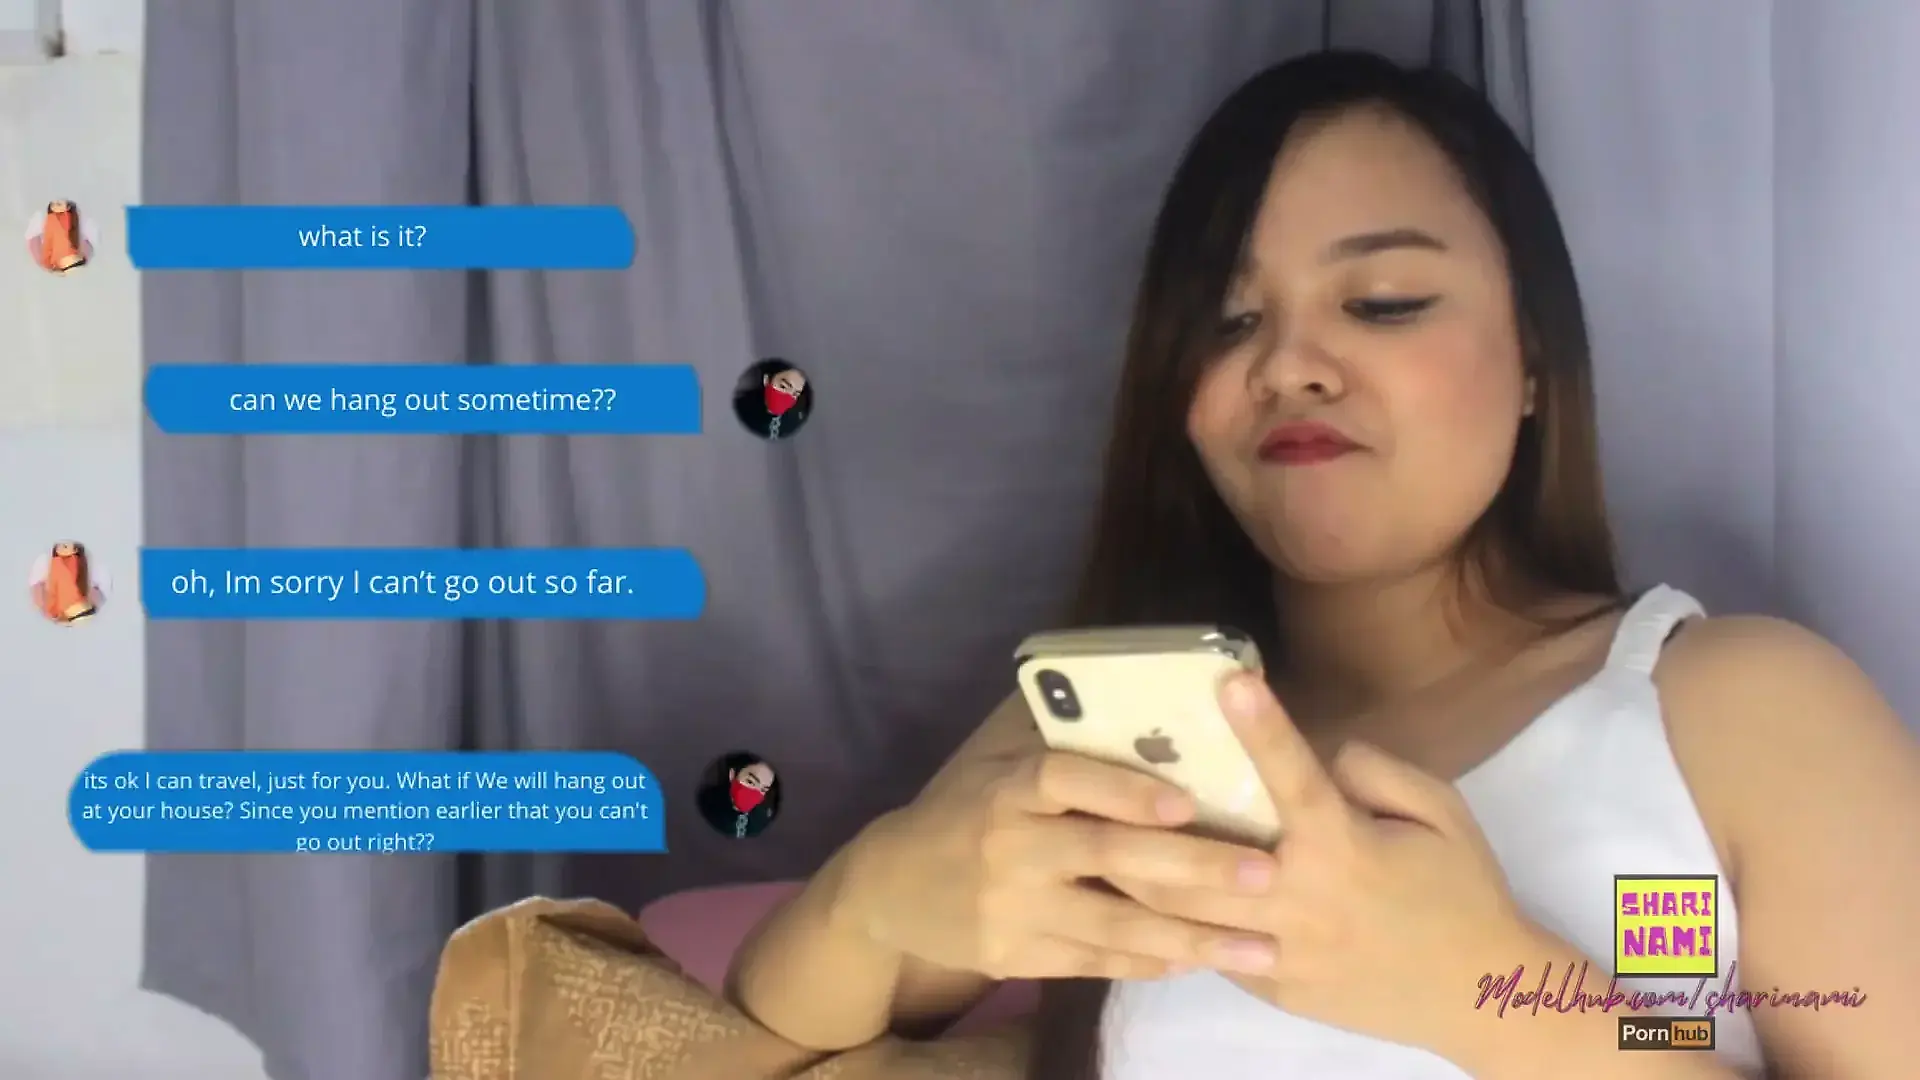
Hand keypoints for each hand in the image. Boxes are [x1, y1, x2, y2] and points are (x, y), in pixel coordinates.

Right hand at [846, 694, 1284, 981]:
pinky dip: (1150, 963)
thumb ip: (1051, 726)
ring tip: (1262, 946)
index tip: (1185, 801)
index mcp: (1008, 786)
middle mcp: (1011, 847)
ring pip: (1114, 926)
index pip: (1066, 779)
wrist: (889, 886)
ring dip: (1193, 937)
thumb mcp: (991, 756)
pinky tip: (1203, 961)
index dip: (1124, 790)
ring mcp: (1012, 909)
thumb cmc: (962, 806)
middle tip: (1266, 872)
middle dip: (1192, 867)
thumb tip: (1126, 669)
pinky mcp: (1015, 957)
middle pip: (1108, 857)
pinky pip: (1095, 963)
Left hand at [1114, 674, 1542, 1054]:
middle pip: (1203, 855)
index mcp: (1344, 846)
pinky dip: (1170, 924)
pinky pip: (1209, 952)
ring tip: (1087, 837)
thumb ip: (1379, 771)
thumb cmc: (1462, 890)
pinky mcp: (1273, 988)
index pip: (1294, 777)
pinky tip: (1131, 894)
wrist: (1481, 995)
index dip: (1262, 727)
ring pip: (1187, 913)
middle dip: (1148, 819)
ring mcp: (1282, 952)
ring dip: (1135, 874)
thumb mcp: (1441, 813)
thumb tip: (1321, 748)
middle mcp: (1301, 898)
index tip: (1228, 681)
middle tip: (1096, 777)